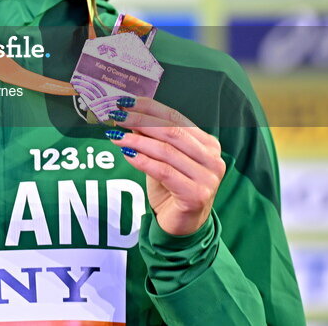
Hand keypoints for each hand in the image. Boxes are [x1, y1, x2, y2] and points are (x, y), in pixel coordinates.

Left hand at [105, 97, 225, 235]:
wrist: (182, 225)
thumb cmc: (172, 187)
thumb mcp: (162, 158)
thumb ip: (151, 138)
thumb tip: (128, 116)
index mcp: (208, 143)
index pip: (176, 117)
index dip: (148, 108)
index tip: (124, 102)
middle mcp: (213, 158)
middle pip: (171, 132)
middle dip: (140, 121)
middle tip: (116, 116)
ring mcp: (208, 178)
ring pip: (166, 151)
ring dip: (136, 141)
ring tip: (115, 135)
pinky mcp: (197, 195)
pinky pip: (164, 172)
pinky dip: (143, 161)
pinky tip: (127, 154)